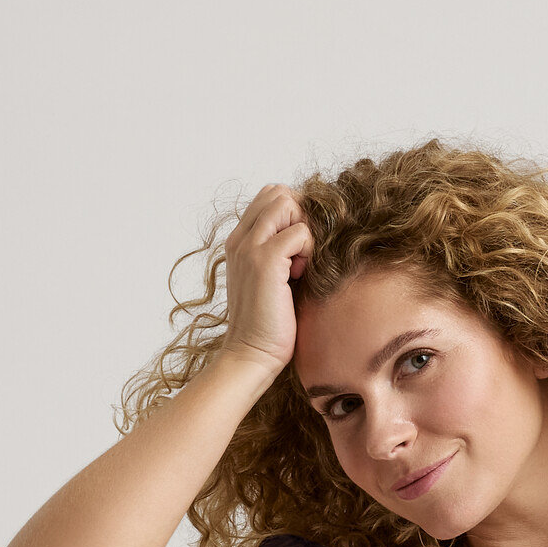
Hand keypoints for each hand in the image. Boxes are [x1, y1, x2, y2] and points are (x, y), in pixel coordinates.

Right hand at [218, 183, 312, 378]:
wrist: (251, 354)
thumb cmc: (268, 324)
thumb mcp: (273, 280)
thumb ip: (281, 254)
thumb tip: (307, 235)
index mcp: (239, 242)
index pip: (269, 198)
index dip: (293, 214)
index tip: (298, 249)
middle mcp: (240, 239)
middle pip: (278, 192)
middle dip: (300, 215)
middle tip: (302, 252)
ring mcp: (249, 248)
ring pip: (286, 203)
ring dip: (303, 229)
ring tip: (299, 263)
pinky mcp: (264, 261)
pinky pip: (299, 231)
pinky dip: (308, 249)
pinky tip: (300, 275)